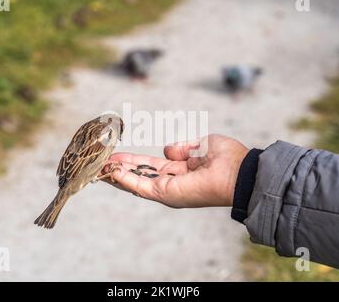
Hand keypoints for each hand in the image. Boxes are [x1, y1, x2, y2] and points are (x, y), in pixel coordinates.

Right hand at [104, 134, 248, 207]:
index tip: (116, 156)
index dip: (134, 161)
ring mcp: (167, 190)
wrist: (238, 170)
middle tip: (101, 162)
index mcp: (180, 172)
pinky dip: (125, 179)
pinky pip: (140, 186)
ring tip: (100, 166)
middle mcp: (172, 183)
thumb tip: (167, 151)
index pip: (151, 166)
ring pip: (136, 182)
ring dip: (117, 174)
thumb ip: (182, 148)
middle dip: (120, 168)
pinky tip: (111, 171)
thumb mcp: (201, 145)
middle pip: (140, 175)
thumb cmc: (227, 157)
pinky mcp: (166, 193)